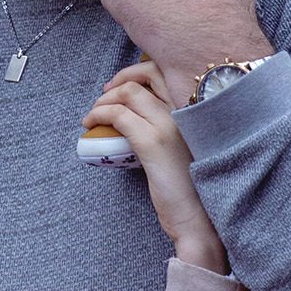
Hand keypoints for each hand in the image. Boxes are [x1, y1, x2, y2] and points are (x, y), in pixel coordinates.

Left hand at [79, 63, 227, 272]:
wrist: (199, 218)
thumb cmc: (191, 188)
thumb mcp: (184, 149)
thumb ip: (170, 129)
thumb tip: (139, 119)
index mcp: (196, 110)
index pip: (166, 72)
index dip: (137, 73)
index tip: (120, 86)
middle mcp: (187, 110)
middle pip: (148, 73)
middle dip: (120, 79)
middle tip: (103, 95)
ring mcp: (170, 124)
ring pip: (129, 92)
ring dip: (104, 99)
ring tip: (93, 115)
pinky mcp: (153, 142)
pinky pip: (119, 115)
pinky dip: (99, 114)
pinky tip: (91, 125)